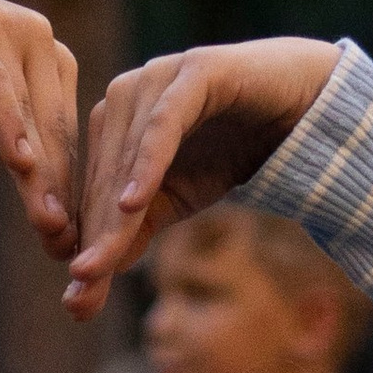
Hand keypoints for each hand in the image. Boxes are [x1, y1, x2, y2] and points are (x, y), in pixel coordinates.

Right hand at [0, 0, 78, 252]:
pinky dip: (7, 122)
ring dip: (39, 170)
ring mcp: (7, 28)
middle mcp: (40, 42)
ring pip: (29, 111)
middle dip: (59, 192)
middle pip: (54, 130)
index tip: (70, 247)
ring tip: (47, 221)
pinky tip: (18, 162)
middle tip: (64, 248)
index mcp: (49, 66)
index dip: (66, 194)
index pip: (63, 139)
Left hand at [61, 36, 337, 315]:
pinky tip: (133, 204)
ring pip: (126, 157)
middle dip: (95, 239)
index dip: (85, 245)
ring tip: (97, 265)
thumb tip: (87, 279)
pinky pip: (162, 124)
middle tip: (81, 292)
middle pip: (104, 179)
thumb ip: (134, 232)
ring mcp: (156, 78)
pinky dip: (147, 164)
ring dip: (112, 215)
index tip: (75, 301)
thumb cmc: (229, 150)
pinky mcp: (193, 71)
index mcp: (110, 122)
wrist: (297, 107)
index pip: (92, 192)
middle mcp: (124, 95)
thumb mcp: (176, 200)